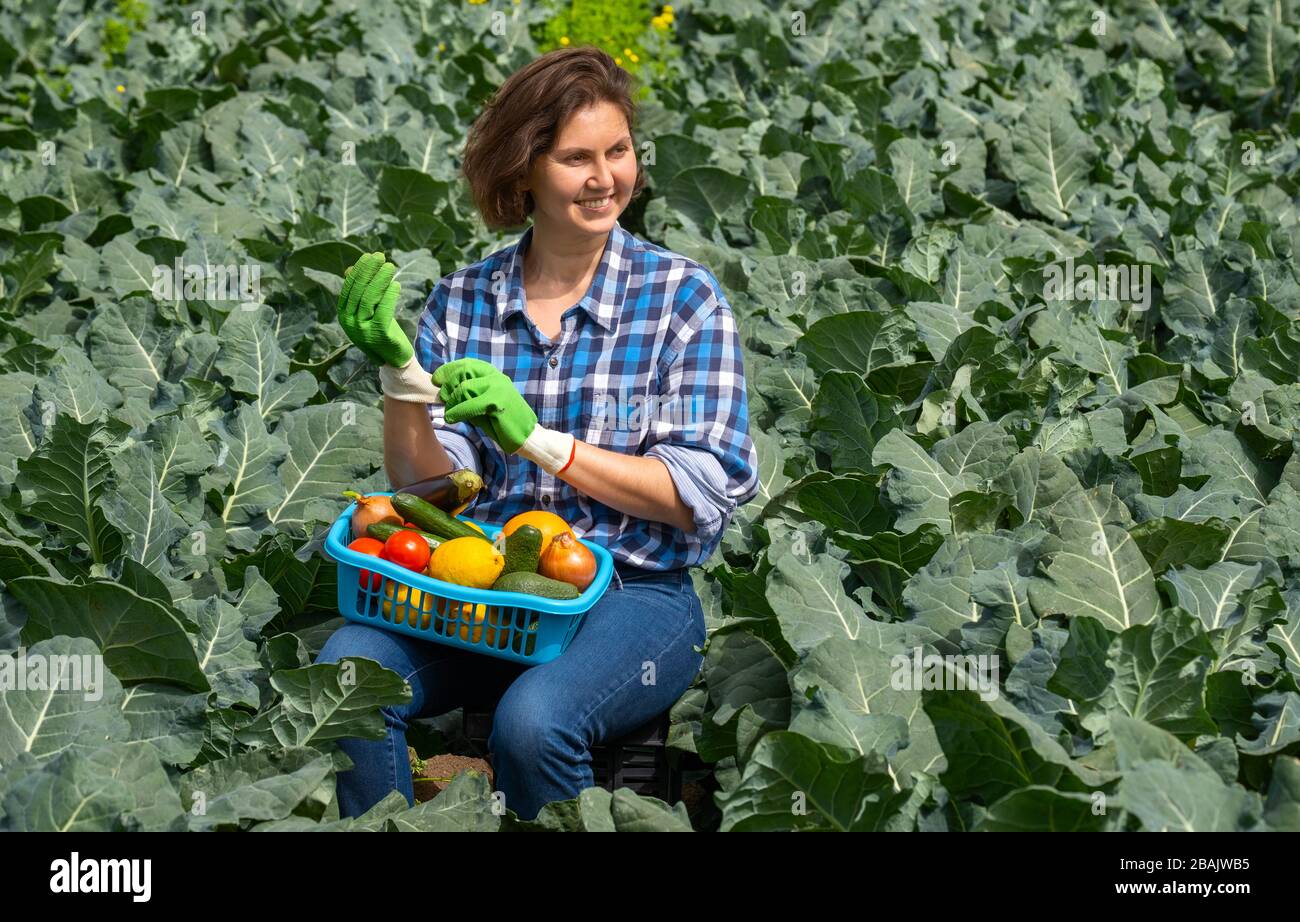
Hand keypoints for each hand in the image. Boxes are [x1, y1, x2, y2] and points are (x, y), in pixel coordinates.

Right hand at [337, 252, 412, 367]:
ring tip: (390, 267)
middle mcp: (349, 322)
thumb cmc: (381, 329)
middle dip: (369, 270)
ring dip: (380, 279)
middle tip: (381, 256)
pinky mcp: (378, 335)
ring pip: (370, 298)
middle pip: (359, 290)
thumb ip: (360, 291)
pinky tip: (396, 285)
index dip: (359, 270)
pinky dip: (389, 295)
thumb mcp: (368, 310)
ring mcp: (362, 330)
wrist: (393, 358)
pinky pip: (383, 310)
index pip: (349, 287)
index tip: (369, 256)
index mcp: (344, 314)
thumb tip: (350, 268)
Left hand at [433, 358, 536, 453]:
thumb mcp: (483, 403)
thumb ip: (468, 394)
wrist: (527, 436)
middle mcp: (496, 377)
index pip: (466, 364)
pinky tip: (451, 418)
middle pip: (463, 372)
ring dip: (452, 402)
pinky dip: (457, 412)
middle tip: (443, 399)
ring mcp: (498, 388)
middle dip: (448, 385)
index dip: (447, 370)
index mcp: (493, 374)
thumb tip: (444, 391)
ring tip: (449, 412)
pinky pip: (469, 404)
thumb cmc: (502, 422)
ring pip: (464, 388)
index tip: (436, 379)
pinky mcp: (497, 402)